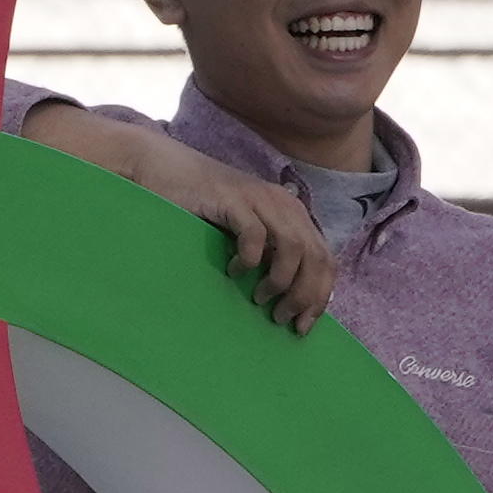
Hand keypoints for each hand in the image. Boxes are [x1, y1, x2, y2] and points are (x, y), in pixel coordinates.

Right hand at [32, 104, 330, 331]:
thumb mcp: (247, 228)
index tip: (303, 324)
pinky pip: (256, 236)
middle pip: (315, 257)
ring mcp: (261, 200)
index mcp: (294, 213)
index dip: (320, 295)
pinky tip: (234, 270)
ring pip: (293, 248)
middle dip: (304, 295)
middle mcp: (285, 204)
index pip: (326, 259)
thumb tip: (289, 298)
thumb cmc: (203, 207)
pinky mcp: (234, 200)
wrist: (166, 168)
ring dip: (280, 281)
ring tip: (260, 298)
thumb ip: (270, 252)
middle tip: (281, 317)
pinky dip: (249, 260)